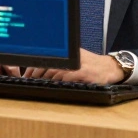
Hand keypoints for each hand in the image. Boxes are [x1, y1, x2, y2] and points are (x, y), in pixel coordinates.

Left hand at [0, 49, 125, 84]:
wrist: (111, 69)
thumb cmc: (93, 65)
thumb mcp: (78, 58)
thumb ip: (63, 61)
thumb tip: (43, 68)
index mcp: (69, 52)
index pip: (48, 57)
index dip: (34, 66)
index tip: (26, 74)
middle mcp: (72, 56)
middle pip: (47, 64)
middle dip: (35, 74)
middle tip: (27, 81)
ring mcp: (77, 65)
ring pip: (54, 71)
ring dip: (43, 79)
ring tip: (36, 84)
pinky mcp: (83, 73)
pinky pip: (65, 77)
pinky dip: (56, 82)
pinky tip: (52, 85)